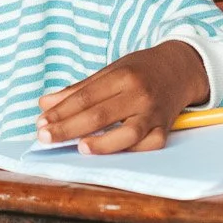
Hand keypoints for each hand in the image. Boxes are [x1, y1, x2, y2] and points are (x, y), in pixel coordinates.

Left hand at [37, 42, 208, 155]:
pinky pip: (149, 145)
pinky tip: (111, 153)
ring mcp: (154, 112)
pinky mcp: (165, 129)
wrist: (181, 68)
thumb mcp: (111, 71)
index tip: (40, 123)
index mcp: (122, 76)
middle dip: (69, 128)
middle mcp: (139, 93)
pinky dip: (131, 150)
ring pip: (128, 133)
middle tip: (45, 137)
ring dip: (102, 143)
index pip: (85, 96)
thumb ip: (78, 90)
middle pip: (100, 114)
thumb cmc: (140, 71)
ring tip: (80, 147)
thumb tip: (44, 105)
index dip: (61, 112)